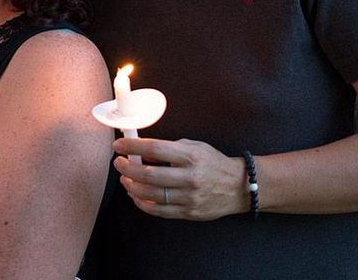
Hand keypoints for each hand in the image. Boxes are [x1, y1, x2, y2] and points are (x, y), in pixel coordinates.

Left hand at [112, 137, 248, 220]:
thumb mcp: (194, 147)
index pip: (154, 149)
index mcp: (191, 156)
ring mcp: (189, 197)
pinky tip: (136, 195)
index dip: (132, 146)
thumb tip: (140, 150)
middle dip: (127, 168)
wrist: (238, 186)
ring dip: (132, 186)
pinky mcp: (189, 213)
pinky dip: (142, 203)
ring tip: (125, 179)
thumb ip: (169, 148)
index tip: (119, 145)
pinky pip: (159, 210)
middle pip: (149, 174)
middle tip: (119, 163)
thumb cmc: (212, 162)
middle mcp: (190, 177)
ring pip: (151, 195)